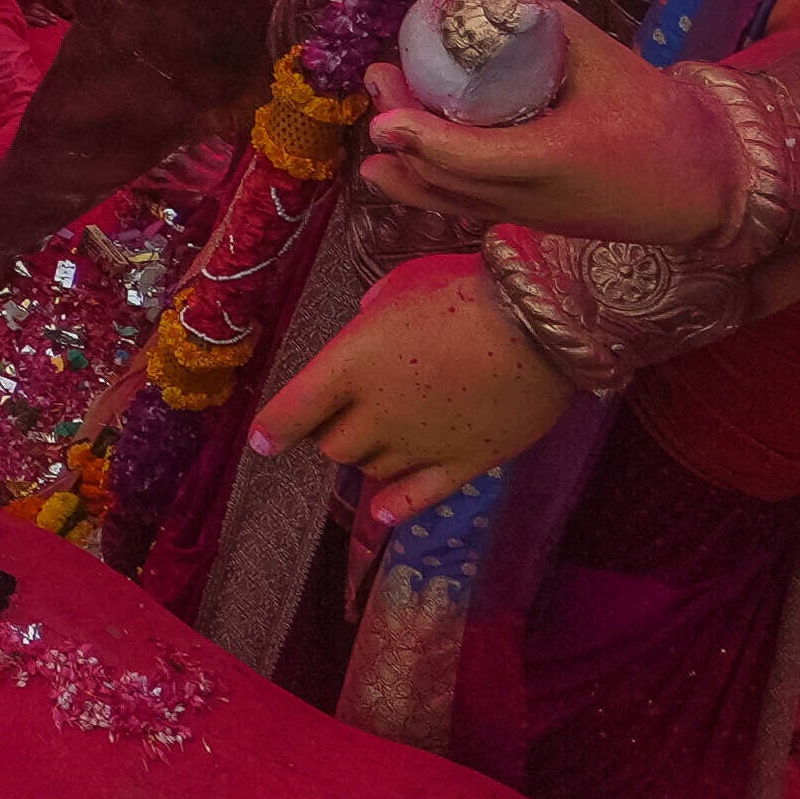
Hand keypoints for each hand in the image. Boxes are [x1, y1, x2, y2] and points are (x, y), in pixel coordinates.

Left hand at [259, 251, 590, 525]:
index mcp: (350, 366)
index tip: (262, 441)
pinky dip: (397, 506)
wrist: (537, 325)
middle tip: (341, 419)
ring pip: (373, 469)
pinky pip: (420, 495)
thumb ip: (373, 315)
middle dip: (330, 435)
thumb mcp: (401, 286)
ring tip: (376, 441)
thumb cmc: (463, 291)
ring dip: (367, 458)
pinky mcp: (465, 462)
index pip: (294, 409)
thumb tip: (368, 328)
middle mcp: (377, 414)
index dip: (273, 428)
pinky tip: (382, 512)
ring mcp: (420, 444)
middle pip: (334, 447)